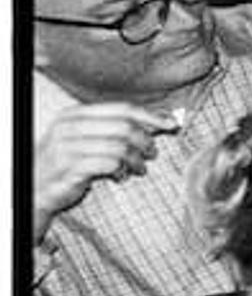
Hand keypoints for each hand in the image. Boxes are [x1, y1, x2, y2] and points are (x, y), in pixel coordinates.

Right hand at [33, 102, 175, 235]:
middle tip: (152, 154)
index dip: (150, 116)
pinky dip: (122, 171)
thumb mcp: (87, 138)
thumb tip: (160, 120)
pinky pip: (110, 164)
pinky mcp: (69, 168)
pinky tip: (120, 176)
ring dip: (136, 160)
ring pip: (120, 147)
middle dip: (145, 141)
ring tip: (138, 168)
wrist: (35, 186)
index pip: (122, 109)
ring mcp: (67, 147)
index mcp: (75, 114)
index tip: (172, 124)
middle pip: (124, 127)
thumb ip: (116, 128)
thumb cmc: (68, 161)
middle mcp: (69, 127)